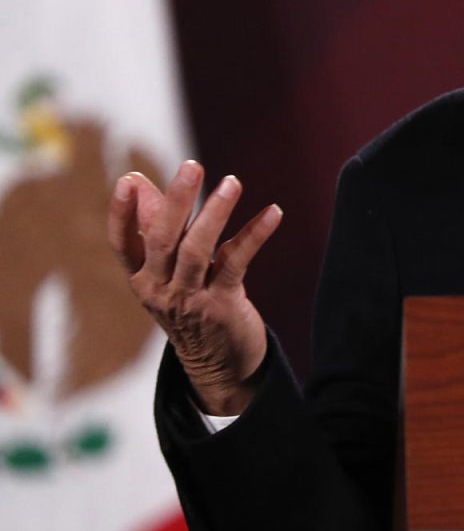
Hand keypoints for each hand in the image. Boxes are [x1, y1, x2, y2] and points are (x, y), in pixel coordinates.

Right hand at [108, 160, 281, 414]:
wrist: (218, 364)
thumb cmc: (191, 305)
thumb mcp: (167, 272)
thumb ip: (157, 227)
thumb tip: (137, 181)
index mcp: (141, 278)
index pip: (122, 243)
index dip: (122, 213)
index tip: (129, 180)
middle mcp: (159, 289)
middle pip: (163, 240)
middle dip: (176, 201)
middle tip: (192, 166)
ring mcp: (190, 299)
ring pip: (198, 250)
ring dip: (216, 213)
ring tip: (233, 183)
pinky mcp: (222, 305)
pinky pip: (237, 262)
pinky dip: (255, 234)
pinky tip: (274, 212)